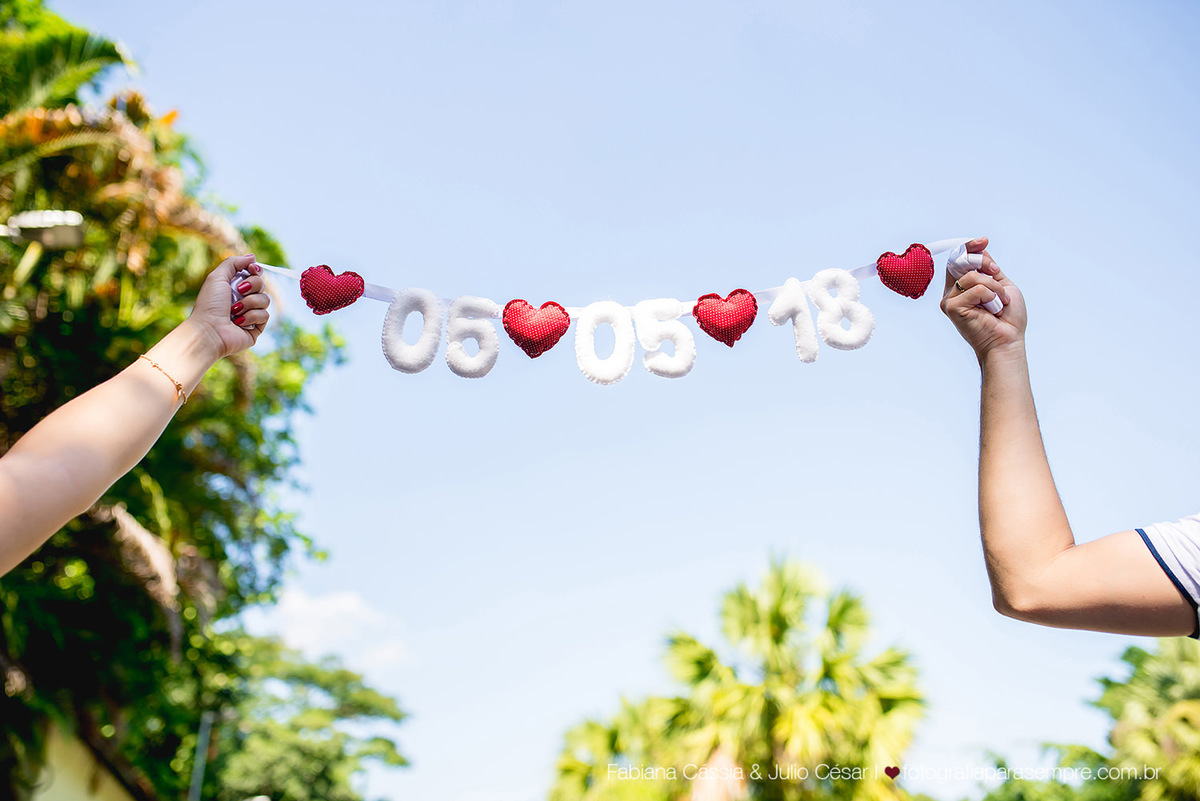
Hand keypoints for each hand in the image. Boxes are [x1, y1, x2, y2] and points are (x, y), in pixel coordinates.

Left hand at [187, 254, 271, 358]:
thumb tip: (252, 257)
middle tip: (240, 290)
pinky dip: (251, 316)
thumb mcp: (217, 277)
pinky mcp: (256, 327)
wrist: (209, 330)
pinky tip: (238, 322)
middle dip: (253, 285)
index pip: (253, 274)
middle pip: (262, 284)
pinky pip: (265, 315)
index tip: (252, 269)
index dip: (255, 270)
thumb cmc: (209, 305)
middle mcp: (243, 299)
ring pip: (265, 300)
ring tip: (234, 311)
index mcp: (234, 287)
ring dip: (249, 303)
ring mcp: (251, 313)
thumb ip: (233, 263)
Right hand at [939, 237, 1025, 360]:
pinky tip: (993, 309)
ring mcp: (950, 300)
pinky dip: (991, 296)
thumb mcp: (1001, 285)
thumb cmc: (1007, 319)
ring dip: (994, 287)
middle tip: (997, 277)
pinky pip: (975, 289)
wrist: (1008, 340)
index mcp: (962, 287)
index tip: (982, 241)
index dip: (969, 246)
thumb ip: (988, 268)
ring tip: (999, 303)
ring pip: (972, 276)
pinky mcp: (952, 308)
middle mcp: (952, 293)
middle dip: (984, 263)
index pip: (958, 259)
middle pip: (961, 261)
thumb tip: (980, 247)